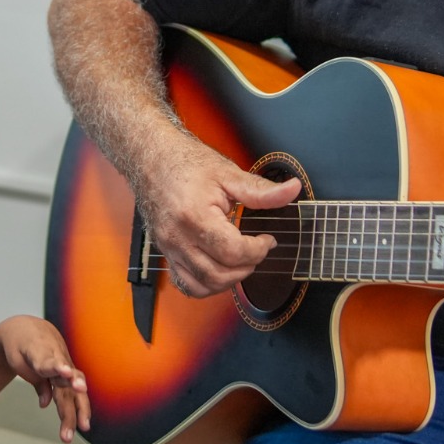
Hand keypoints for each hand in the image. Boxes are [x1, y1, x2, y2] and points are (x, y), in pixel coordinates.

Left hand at [0, 316, 90, 443]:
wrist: (28, 329)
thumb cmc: (21, 346)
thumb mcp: (19, 359)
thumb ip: (35, 380)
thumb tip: (45, 403)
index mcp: (39, 352)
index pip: (49, 361)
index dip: (57, 367)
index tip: (66, 372)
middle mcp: (56, 359)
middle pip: (65, 380)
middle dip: (73, 399)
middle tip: (80, 415)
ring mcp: (64, 366)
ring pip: (73, 388)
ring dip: (79, 408)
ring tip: (84, 425)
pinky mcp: (67, 372)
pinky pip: (75, 390)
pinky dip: (79, 403)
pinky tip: (83, 421)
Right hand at [137, 136, 301, 298]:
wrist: (152, 158)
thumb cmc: (186, 163)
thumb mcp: (228, 173)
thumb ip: (261, 190)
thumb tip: (292, 190)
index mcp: (195, 217)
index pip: (233, 252)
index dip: (258, 250)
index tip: (267, 239)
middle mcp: (178, 238)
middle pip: (219, 274)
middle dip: (247, 266)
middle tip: (257, 249)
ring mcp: (169, 248)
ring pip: (202, 285)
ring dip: (229, 280)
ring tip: (241, 260)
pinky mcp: (165, 252)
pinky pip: (186, 284)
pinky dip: (206, 285)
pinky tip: (220, 269)